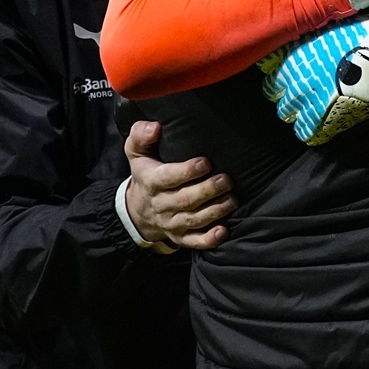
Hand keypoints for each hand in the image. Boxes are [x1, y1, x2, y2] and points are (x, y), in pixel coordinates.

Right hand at [121, 121, 234, 249]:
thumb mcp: (136, 152)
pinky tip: (224, 231)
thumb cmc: (145, 173)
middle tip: (226, 180)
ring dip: (215, 211)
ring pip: (193, 220)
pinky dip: (209, 239)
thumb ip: (141, 135)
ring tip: (232, 199)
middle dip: (207, 190)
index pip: (168, 178)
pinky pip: (194, 242)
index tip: (206, 162)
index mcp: (150, 181)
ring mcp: (171, 223)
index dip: (187, 171)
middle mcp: (161, 204)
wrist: (138, 209)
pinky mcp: (180, 237)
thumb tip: (155, 126)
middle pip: (185, 200)